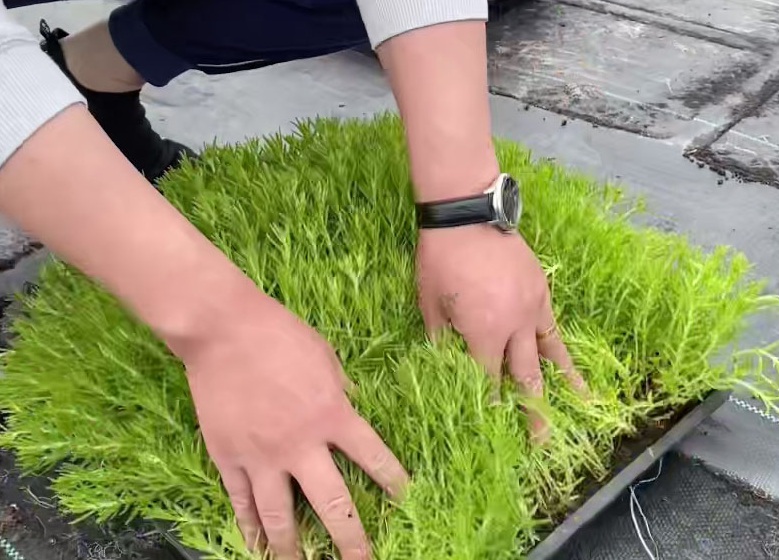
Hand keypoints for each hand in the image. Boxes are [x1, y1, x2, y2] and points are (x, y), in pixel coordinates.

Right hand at [183, 291, 407, 558]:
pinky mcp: (228, 456)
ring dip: (294, 549)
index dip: (394, 482)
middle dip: (351, 540)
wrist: (224, 329)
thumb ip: (341, 391)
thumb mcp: (326, 357)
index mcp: (332, 415)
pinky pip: (241, 502)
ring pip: (281, 517)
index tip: (408, 503)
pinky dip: (250, 528)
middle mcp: (301, 445)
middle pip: (332, 505)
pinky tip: (257, 547)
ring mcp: (261, 456)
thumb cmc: (281, 335)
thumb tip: (353, 408)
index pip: (374, 458)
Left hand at [416, 224, 588, 441]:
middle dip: (533, 412)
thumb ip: (440, 339)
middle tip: (540, 442)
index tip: (494, 427)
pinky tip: (569, 363)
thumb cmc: (439, 260)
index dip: (490, 405)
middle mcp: (513, 327)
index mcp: (482, 333)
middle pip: (525, 378)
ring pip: (550, 355)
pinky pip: (553, 327)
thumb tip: (443, 365)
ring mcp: (532, 309)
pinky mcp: (541, 292)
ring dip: (562, 386)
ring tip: (579, 411)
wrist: (466, 215)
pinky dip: (562, 348)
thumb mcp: (429, 304)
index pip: (488, 380)